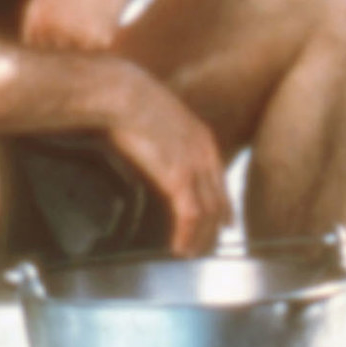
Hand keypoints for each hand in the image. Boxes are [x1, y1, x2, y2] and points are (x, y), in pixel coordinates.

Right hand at [100, 66, 231, 255]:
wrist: (121, 93)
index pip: (220, 182)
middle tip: (204, 248)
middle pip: (219, 202)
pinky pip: (190, 215)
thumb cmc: (128, 100)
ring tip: (190, 254)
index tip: (223, 224)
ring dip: (200, 238)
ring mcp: (194, 165)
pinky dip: (187, 235)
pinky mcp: (178, 177)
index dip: (224, 207)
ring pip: (208, 213)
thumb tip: (153, 149)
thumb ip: (164, 137)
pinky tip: (179, 247)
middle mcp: (205, 154)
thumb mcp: (156, 118)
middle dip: (213, 230)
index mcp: (202, 138)